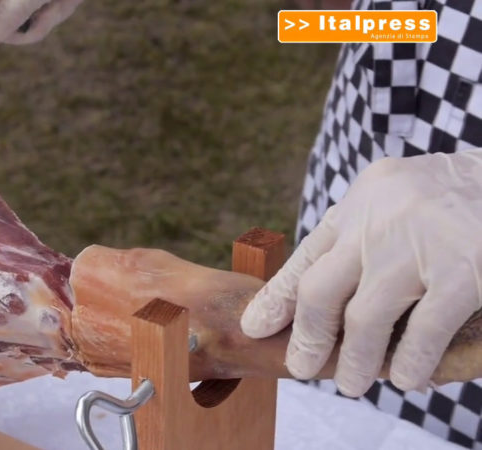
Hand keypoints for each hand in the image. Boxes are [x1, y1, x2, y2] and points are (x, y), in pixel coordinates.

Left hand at [240, 150, 481, 396]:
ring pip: (364, 318)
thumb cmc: (463, 200)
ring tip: (352, 383)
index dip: (279, 297)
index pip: (309, 254)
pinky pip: (423, 331)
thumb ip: (365, 236)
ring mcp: (421, 244)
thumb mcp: (400, 200)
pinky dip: (410, 361)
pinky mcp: (465, 271)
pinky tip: (407, 377)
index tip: (256, 326)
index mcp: (365, 198)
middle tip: (302, 366)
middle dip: (309, 336)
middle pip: (321, 289)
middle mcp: (382, 216)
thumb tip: (323, 297)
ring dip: (355, 360)